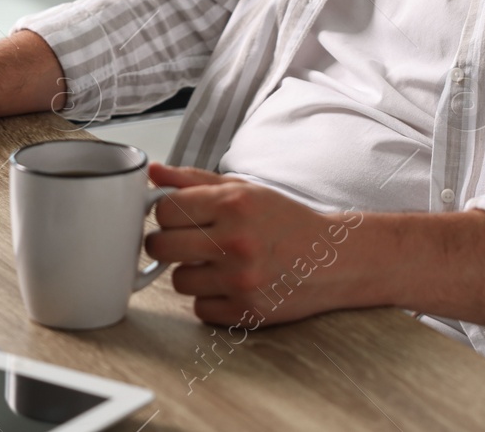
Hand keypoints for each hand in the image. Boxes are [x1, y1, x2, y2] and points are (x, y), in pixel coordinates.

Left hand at [144, 163, 371, 327]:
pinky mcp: (245, 311)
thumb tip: (153, 172)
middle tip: (187, 242)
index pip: (166, 209)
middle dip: (167, 243)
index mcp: (235, 203)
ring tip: (217, 263)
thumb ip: (195, 180)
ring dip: (191, 273)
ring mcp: (241, 279)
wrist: (331, 259)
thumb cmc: (285, 221)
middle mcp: (236, 241)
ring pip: (178, 280)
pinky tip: (230, 285)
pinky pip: (199, 308)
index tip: (178, 218)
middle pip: (161, 246)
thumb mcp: (245, 190)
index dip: (167, 214)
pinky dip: (210, 299)